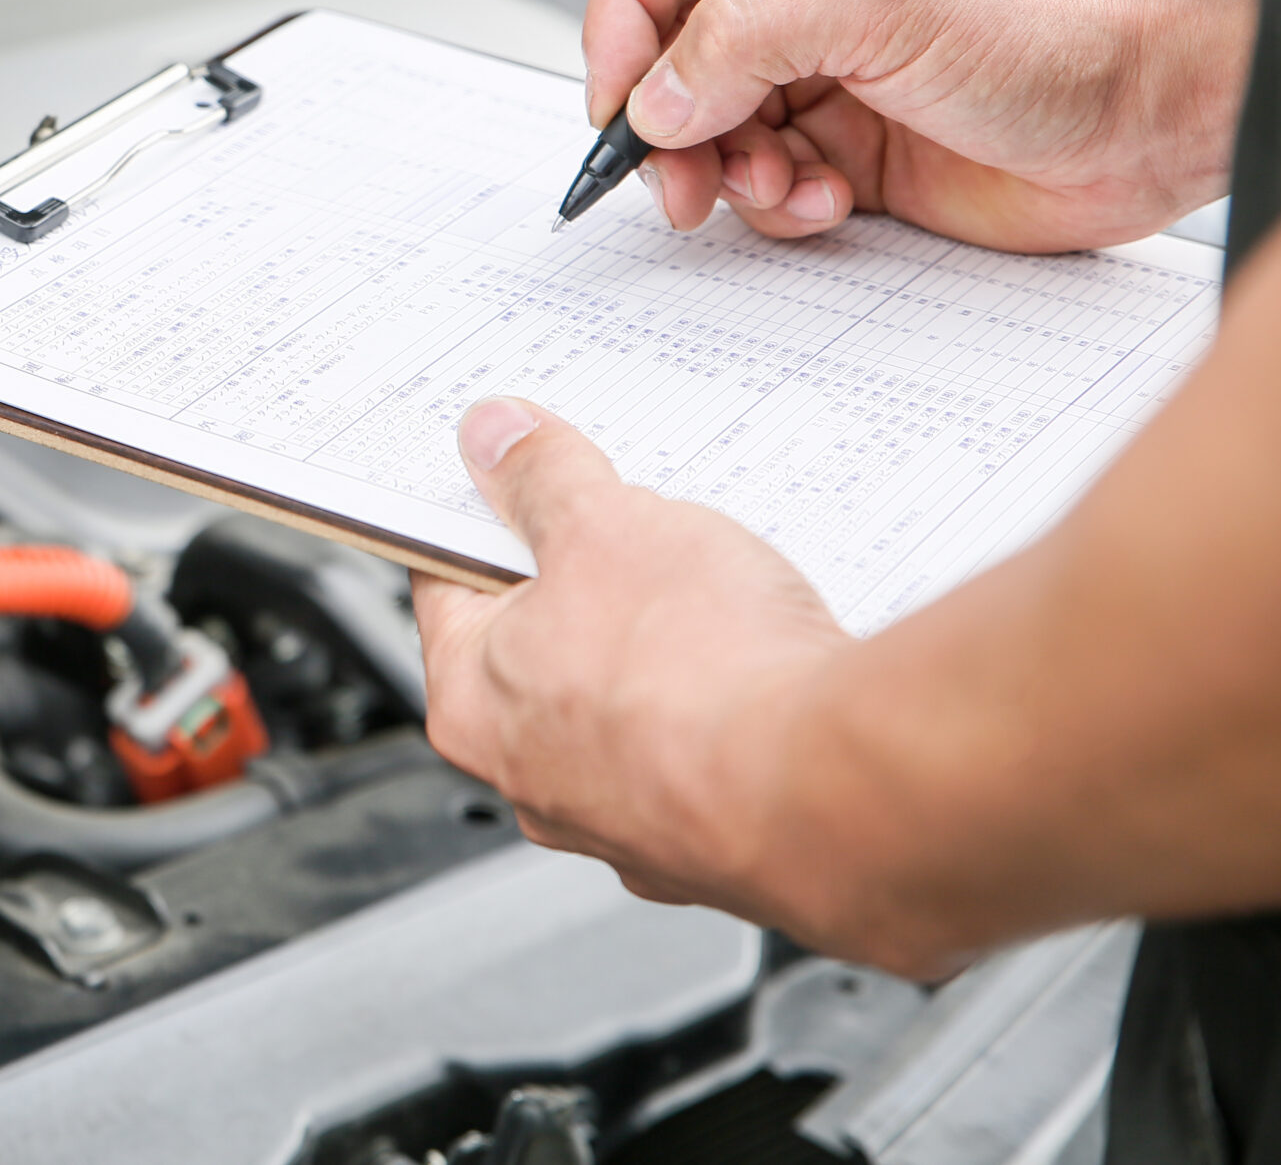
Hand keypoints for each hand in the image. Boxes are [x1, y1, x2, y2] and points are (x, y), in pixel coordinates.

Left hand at [414, 398, 854, 938]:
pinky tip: (762, 669)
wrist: (833, 789)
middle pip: (540, 645)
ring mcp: (623, 821)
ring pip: (627, 701)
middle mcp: (533, 778)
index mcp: (471, 700)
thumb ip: (542, 478)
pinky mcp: (708, 841)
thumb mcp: (605, 525)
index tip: (514, 484)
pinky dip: (724, 708)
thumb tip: (497, 440)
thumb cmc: (701, 674)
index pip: (448, 584)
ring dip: (664, 648)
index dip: (484, 518)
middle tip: (635, 534)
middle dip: (589, 582)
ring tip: (715, 600)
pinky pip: (702, 749)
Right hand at [585, 0, 1257, 251]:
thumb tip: (656, 93)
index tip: (617, 97)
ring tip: (775, 185)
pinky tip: (824, 201)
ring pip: (710, 133)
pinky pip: (768, 187)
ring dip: (727, 173)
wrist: (1161, 112)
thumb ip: (749, 38)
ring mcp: (827, 79)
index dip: (621, 23)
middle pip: (671, 58)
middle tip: (678, 177)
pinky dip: (778, 207)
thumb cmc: (1067, 20)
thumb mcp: (885, 3)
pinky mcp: (851, 155)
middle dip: (666, 124)